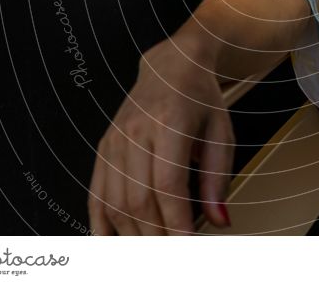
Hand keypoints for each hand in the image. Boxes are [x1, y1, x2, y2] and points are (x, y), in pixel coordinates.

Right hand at [87, 35, 234, 234]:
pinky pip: (96, 191)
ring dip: (132, 234)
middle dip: (156, 235)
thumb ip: (219, 177)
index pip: (168, 184)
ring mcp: (115, 139)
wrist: (172, 65)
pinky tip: (111, 242)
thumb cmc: (200, 97)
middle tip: (173, 255)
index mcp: (170, 122)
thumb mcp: (222, 131)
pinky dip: (101, 222)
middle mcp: (137, 130)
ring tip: (152, 250)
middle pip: (138, 198)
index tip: (189, 245)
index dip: (177, 221)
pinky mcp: (104, 145)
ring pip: (115, 200)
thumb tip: (219, 220)